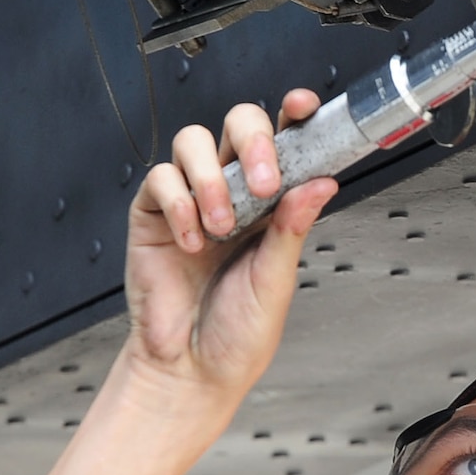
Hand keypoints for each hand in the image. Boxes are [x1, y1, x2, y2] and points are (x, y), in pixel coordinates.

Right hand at [123, 88, 336, 407]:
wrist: (190, 368)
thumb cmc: (237, 332)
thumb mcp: (276, 280)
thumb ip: (292, 228)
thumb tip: (322, 183)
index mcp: (271, 204)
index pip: (283, 143)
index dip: (293, 116)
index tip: (303, 106)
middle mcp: (230, 192)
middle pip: (237, 124)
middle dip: (252, 142)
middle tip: (261, 183)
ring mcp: (190, 199)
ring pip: (194, 142)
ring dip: (210, 180)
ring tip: (221, 227)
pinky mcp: (153, 214)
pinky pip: (161, 180)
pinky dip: (178, 205)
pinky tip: (191, 241)